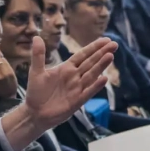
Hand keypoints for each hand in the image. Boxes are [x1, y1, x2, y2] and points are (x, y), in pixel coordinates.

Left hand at [1, 36, 115, 150]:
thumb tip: (36, 36)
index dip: (94, 47)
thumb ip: (38, 55)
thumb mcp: (36, 71)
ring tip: (110, 56)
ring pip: (91, 75)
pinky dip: (96, 86)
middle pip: (91, 62)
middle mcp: (74, 77)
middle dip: (102, 53)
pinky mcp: (77, 101)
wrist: (34, 113)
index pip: (83, 55)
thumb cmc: (36, 92)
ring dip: (101, 66)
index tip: (106, 40)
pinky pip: (88, 92)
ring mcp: (77, 88)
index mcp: (66, 68)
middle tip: (114, 44)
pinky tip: (104, 78)